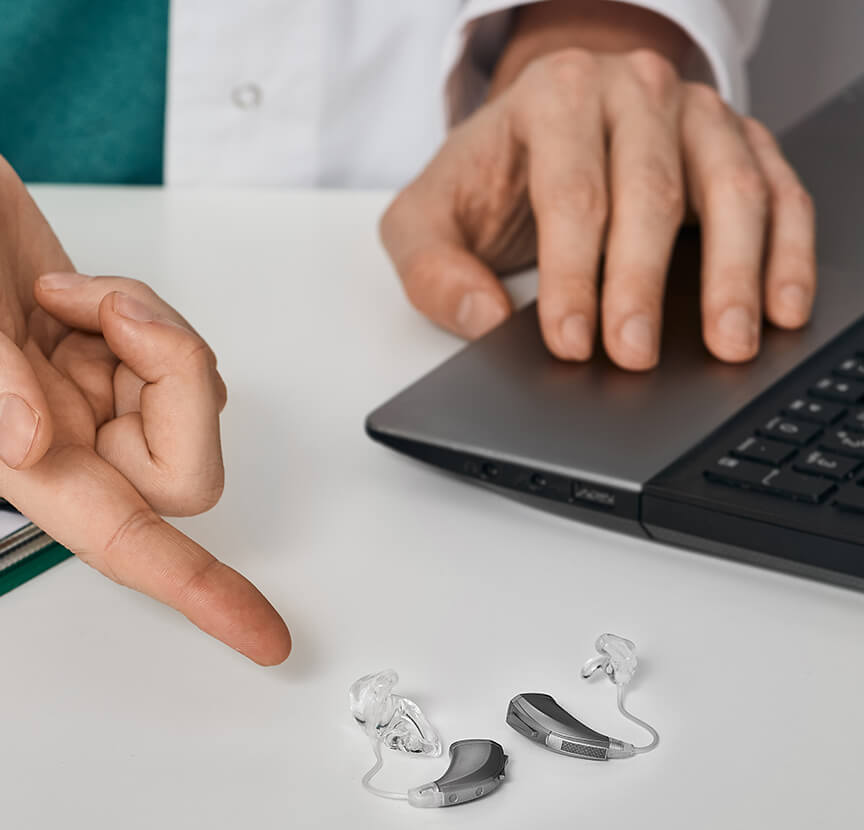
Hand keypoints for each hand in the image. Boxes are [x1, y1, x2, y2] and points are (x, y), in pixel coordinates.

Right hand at [0, 103, 289, 663]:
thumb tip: (26, 440)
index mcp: (3, 444)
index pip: (120, 539)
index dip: (195, 588)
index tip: (260, 635)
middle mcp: (51, 433)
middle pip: (181, 467)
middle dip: (178, 384)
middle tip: (120, 318)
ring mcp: (80, 392)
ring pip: (184, 405)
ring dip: (160, 338)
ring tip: (84, 295)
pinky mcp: (96, 350)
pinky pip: (170, 356)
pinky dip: (149, 316)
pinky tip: (85, 292)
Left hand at [381, 2, 815, 369]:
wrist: (540, 128)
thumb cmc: (488, 179)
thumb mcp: (426, 220)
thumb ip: (434, 269)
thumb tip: (482, 321)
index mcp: (555, 98)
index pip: (571, 194)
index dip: (572, 276)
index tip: (571, 342)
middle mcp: (632, 92)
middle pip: (651, 193)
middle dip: (642, 285)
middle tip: (635, 356)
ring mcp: (694, 113)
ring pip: (730, 188)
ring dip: (733, 274)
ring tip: (728, 343)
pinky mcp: (737, 142)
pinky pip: (777, 191)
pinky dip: (785, 250)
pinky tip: (781, 306)